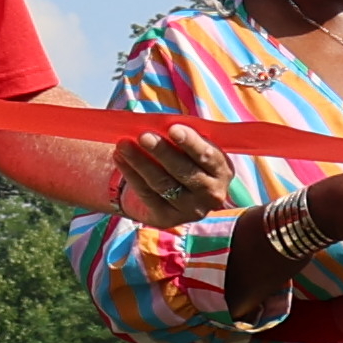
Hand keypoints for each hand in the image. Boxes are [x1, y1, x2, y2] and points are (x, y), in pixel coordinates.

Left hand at [112, 124, 237, 224]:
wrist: (170, 192)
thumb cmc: (182, 158)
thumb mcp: (189, 147)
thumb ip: (181, 137)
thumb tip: (159, 124)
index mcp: (222, 171)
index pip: (208, 157)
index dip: (191, 143)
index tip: (173, 129)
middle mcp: (212, 194)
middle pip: (184, 171)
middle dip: (162, 152)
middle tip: (143, 136)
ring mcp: (190, 209)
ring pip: (162, 183)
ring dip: (140, 162)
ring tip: (123, 144)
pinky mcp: (167, 218)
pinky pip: (146, 194)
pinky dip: (131, 174)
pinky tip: (119, 158)